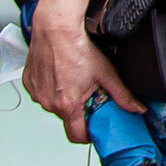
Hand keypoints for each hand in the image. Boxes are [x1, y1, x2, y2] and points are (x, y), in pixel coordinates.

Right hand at [20, 0, 141, 144]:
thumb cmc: (76, 48)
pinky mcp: (29, 84)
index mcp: (68, 105)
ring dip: (63, 97)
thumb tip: (136, 108)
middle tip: (86, 93)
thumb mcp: (106, 73)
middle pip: (67, 118)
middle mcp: (49, 103)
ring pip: (54, 105)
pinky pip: (42, 93)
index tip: (93, 125)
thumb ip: (122, 95)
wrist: (55, 29)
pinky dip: (51, 87)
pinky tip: (59, 73)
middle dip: (78, 109)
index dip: (87, 133)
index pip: (76, 136)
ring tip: (72, 79)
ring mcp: (37, 94)